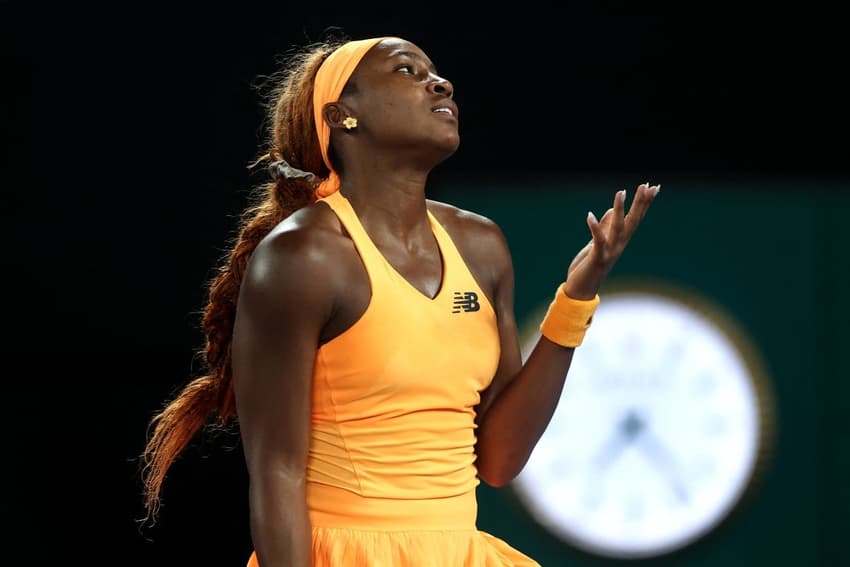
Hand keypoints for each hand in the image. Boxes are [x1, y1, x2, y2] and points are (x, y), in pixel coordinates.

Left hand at [564, 182, 659, 298]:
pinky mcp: (597, 258)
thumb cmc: (588, 267)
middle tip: (647, 185)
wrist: (581, 290)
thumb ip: (605, 228)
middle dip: (640, 203)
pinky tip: (590, 214)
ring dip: (619, 209)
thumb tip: (612, 211)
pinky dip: (595, 228)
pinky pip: (597, 241)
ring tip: (621, 191)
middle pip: (633, 221)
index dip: (644, 203)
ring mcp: (609, 252)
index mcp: (619, 241)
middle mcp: (618, 246)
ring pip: (618, 228)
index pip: (635, 218)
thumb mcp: (596, 244)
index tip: (653, 186)